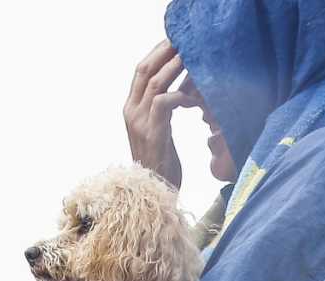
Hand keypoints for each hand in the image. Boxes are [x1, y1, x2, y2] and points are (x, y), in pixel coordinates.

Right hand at [125, 41, 196, 188]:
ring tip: (193, 59)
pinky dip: (180, 96)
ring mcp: (140, 123)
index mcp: (131, 109)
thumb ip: (161, 111)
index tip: (175, 41)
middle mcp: (131, 112)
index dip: (157, 53)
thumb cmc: (162, 165)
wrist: (154, 195)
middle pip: (145, 69)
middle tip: (185, 42)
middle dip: (166, 52)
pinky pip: (165, 104)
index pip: (140, 71)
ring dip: (176, 68)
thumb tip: (179, 91)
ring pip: (155, 83)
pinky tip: (194, 100)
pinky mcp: (153, 135)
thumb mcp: (158, 132)